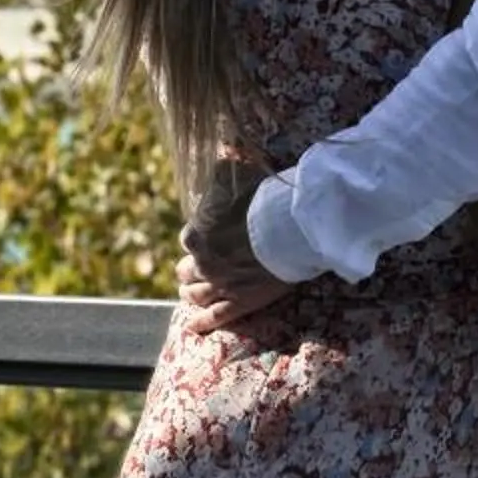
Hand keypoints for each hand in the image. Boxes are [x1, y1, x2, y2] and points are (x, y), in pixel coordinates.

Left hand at [178, 156, 289, 334]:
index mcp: (199, 235)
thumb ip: (222, 167)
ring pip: (196, 295)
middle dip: (189, 267)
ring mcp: (221, 286)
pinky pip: (214, 318)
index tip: (204, 236)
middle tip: (192, 267)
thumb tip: (218, 152)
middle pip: (187, 270)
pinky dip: (201, 322)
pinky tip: (193, 324)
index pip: (189, 239)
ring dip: (191, 292)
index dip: (197, 237)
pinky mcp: (239, 304)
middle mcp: (204, 263)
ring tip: (190, 291)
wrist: (291, 229)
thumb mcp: (237, 176)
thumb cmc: (264, 199)